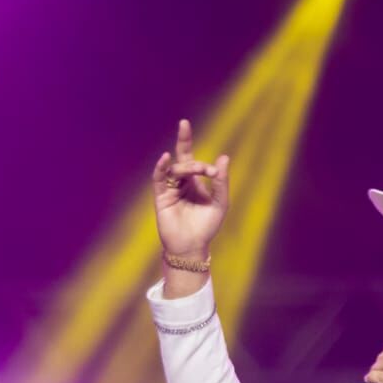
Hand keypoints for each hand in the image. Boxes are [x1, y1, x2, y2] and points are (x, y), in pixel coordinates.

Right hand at [151, 119, 230, 259]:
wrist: (192, 246)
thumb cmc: (206, 227)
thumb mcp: (219, 203)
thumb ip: (221, 182)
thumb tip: (224, 157)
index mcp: (195, 183)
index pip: (195, 161)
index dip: (204, 164)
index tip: (214, 173)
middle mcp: (182, 183)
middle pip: (181, 156)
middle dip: (184, 140)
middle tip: (190, 136)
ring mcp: (170, 188)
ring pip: (175, 168)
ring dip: (186, 167)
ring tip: (197, 171)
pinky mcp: (161, 197)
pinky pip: (158, 178)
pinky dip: (161, 167)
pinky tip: (164, 158)